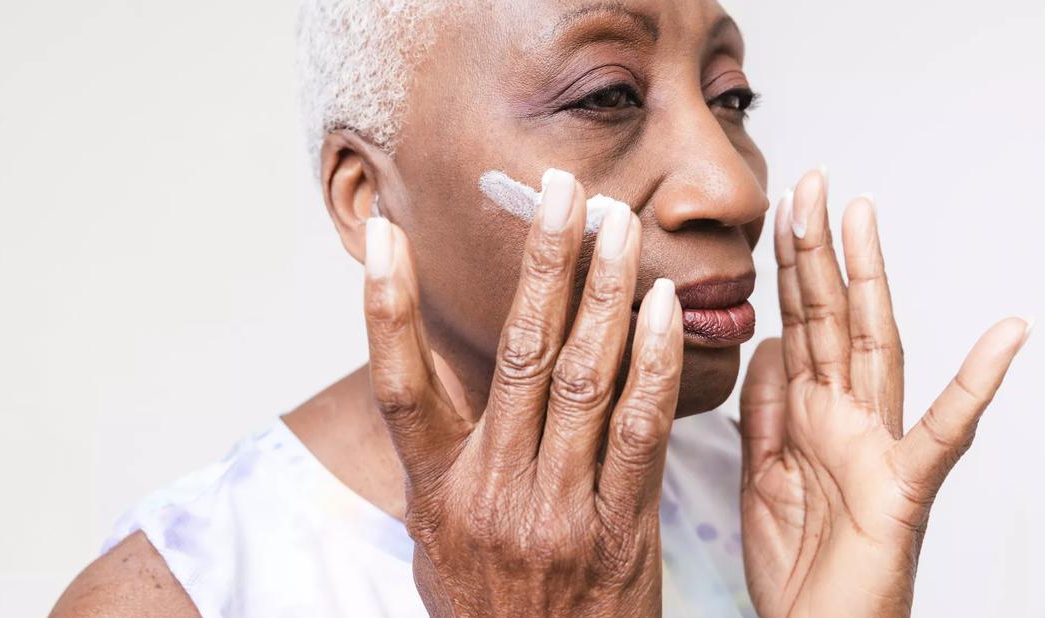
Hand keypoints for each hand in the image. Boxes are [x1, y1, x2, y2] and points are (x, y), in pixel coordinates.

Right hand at [361, 170, 682, 616]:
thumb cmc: (490, 606)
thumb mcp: (440, 537)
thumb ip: (443, 457)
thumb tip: (437, 371)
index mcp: (436, 492)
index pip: (398, 385)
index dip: (385, 308)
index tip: (382, 235)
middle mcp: (490, 493)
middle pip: (514, 357)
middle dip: (541, 266)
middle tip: (560, 192)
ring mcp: (555, 512)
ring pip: (580, 380)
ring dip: (602, 295)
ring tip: (616, 226)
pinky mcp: (618, 533)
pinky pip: (638, 434)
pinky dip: (651, 365)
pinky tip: (663, 309)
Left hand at [739, 169, 1030, 616]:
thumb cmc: (797, 567)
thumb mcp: (763, 474)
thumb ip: (768, 409)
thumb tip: (768, 344)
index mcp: (810, 415)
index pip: (798, 323)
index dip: (790, 265)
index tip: (782, 206)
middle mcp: (848, 419)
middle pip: (829, 319)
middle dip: (817, 250)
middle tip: (811, 181)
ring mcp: (879, 448)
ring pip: (874, 350)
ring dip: (870, 282)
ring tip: (866, 218)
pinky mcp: (904, 490)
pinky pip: (943, 434)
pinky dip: (976, 385)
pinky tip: (1006, 336)